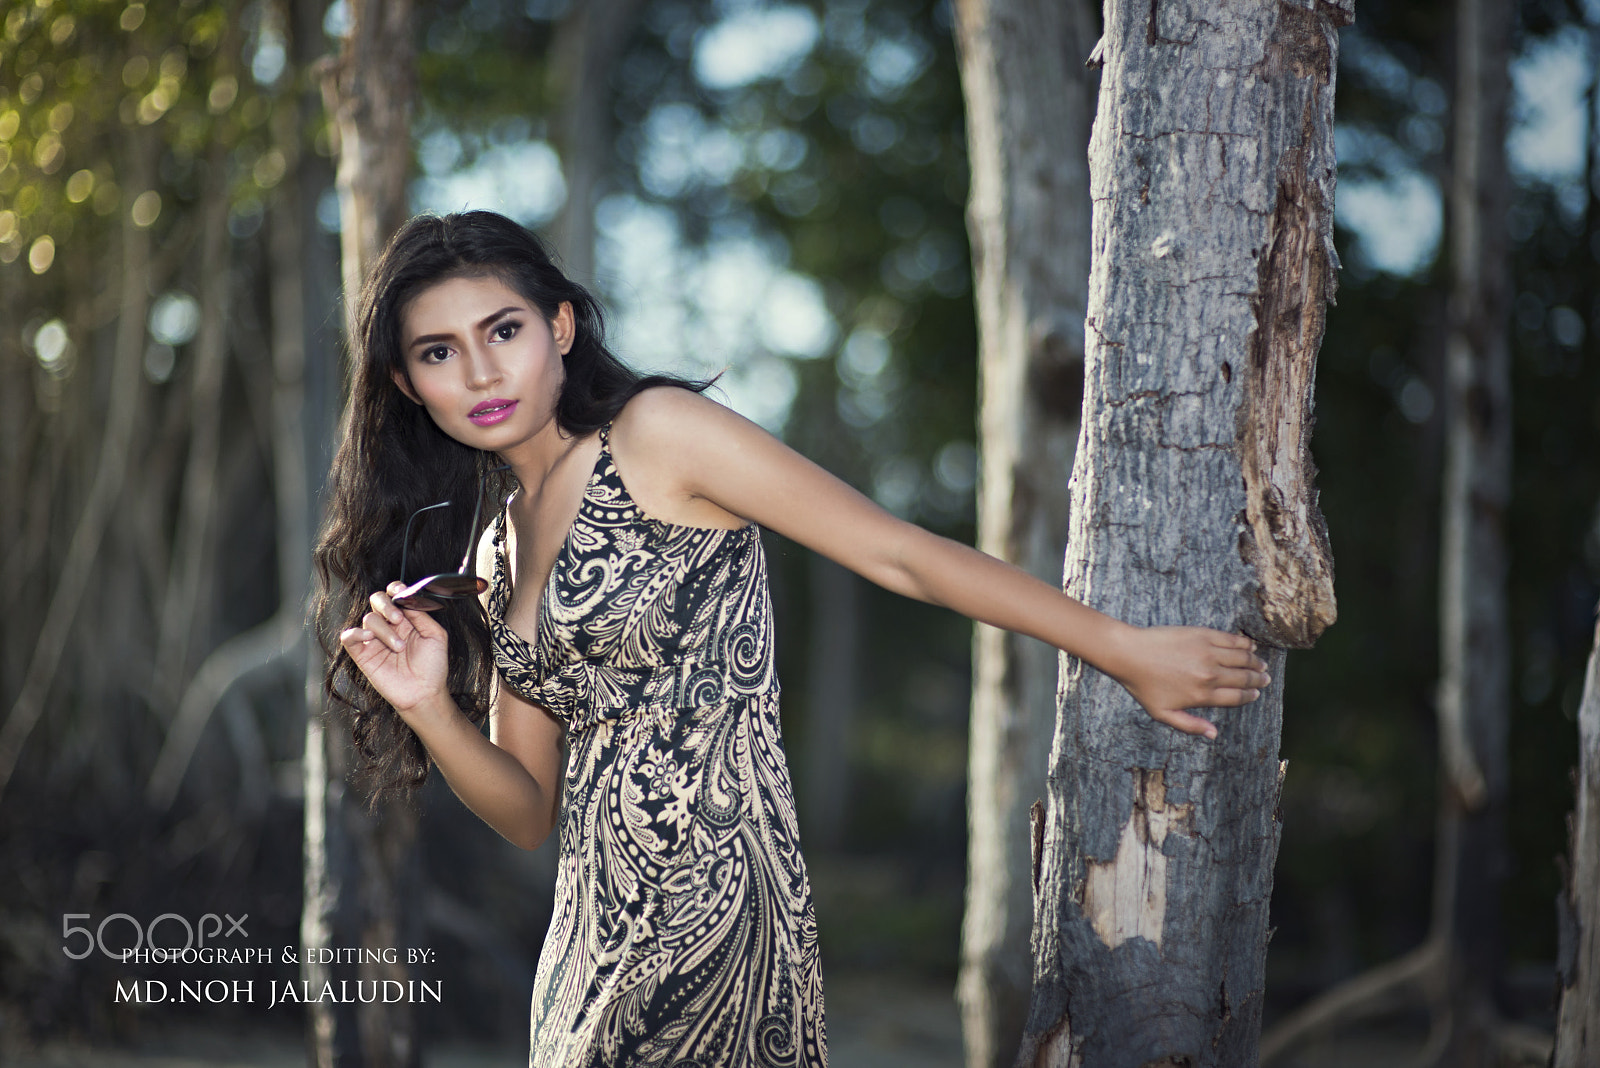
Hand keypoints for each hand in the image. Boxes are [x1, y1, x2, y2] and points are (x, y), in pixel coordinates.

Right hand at [338, 582, 451, 718]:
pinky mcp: (363, 654)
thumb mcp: (435, 635)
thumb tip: (408, 599)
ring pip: (369, 619)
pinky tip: (370, 639)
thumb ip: (421, 614)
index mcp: (407, 619)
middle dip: (386, 605)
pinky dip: (356, 633)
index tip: (400, 591)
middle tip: (399, 620)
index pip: (394, 595)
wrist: (424, 693)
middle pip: (377, 600)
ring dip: (384, 631)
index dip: (395, 589)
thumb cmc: (432, 667)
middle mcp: (389, 626)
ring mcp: (375, 640)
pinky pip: (349, 637)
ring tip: (398, 647)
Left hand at [1103, 625, 1268, 739]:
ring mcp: (1207, 653)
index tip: (1256, 693)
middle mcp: (1209, 675)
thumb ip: (1190, 725)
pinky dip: (1244, 643)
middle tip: (1265, 678)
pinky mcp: (1203, 635)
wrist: (1130, 654)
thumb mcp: (1163, 714)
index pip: (1236, 697)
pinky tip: (1250, 646)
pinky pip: (1232, 639)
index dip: (1250, 695)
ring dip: (1255, 661)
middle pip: (1244, 678)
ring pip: (1242, 658)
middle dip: (1258, 679)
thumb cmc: (1143, 686)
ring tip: (1261, 663)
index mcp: (1202, 695)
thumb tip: (1214, 734)